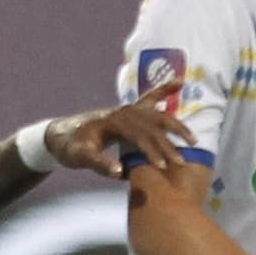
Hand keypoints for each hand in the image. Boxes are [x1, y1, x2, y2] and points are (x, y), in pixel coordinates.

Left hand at [48, 78, 194, 176]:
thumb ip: (100, 164)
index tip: (163, 167)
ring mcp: (128, 109)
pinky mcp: (129, 110)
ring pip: (158, 115)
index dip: (152, 152)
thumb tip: (120, 172)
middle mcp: (124, 113)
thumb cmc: (71, 147)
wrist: (62, 134)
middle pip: (152, 127)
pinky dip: (165, 89)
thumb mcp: (81, 157)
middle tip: (181, 162)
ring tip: (193, 139)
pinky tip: (179, 82)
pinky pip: (151, 97)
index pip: (139, 137)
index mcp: (114, 123)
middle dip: (169, 145)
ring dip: (176, 126)